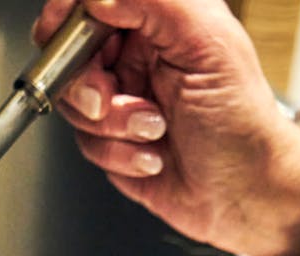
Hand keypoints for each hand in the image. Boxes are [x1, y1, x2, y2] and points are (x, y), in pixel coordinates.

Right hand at [33, 0, 299, 255]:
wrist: (243, 192)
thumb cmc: (241, 122)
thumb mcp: (207, 42)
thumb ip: (153, 1)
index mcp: (159, 19)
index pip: (94, 4)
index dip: (68, 13)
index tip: (56, 30)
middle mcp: (136, 57)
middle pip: (71, 56)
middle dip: (86, 85)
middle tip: (110, 101)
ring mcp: (122, 101)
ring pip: (75, 105)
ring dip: (113, 127)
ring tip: (155, 131)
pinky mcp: (114, 143)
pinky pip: (87, 144)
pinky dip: (120, 155)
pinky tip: (154, 158)